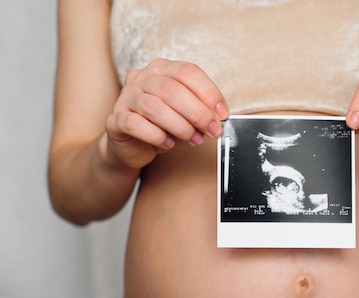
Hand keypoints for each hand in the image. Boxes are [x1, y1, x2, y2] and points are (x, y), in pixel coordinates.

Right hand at [104, 59, 229, 168]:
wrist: (132, 146)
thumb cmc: (162, 125)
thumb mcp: (185, 115)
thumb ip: (200, 111)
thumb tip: (218, 119)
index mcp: (162, 69)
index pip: (188, 72)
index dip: (209, 92)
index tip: (222, 113)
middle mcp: (142, 78)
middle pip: (171, 89)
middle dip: (198, 113)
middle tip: (213, 130)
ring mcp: (126, 97)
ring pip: (153, 106)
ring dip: (180, 126)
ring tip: (194, 139)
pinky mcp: (116, 119)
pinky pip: (135, 124)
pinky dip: (156, 135)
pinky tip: (168, 143)